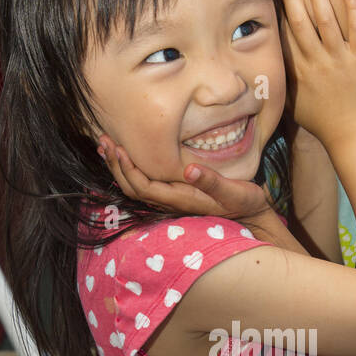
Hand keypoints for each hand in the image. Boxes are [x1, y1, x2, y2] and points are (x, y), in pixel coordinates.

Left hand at [98, 136, 273, 223]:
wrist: (252, 215)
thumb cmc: (245, 202)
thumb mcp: (235, 191)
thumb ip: (212, 181)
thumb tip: (190, 169)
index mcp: (181, 199)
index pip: (143, 186)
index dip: (128, 169)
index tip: (118, 148)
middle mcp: (171, 202)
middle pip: (132, 187)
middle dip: (116, 165)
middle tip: (103, 140)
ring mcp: (171, 199)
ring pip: (135, 186)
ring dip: (119, 167)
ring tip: (106, 146)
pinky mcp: (174, 194)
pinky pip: (144, 183)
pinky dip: (130, 169)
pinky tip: (124, 157)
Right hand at [278, 0, 355, 147]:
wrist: (351, 132)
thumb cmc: (321, 120)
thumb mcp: (292, 104)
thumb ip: (282, 82)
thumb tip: (267, 68)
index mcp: (298, 71)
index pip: (285, 35)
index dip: (277, 12)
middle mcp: (317, 61)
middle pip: (301, 22)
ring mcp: (340, 58)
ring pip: (326, 21)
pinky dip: (353, 8)